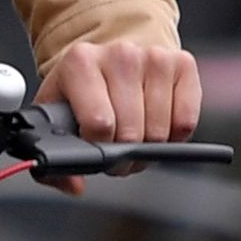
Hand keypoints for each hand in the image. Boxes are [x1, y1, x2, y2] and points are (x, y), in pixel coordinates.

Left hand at [39, 36, 201, 148]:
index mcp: (81, 62)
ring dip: (148, 147)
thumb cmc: (83, 90)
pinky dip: (174, 135)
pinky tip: (158, 125)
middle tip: (116, 149)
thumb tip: (75, 186)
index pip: (98, 124)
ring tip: (135, 137)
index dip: (99, 149)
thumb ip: (55, 162)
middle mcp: (120, 54)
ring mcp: (154, 57)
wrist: (110, 58)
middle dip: (124, 154)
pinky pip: (186, 121)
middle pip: (131, 132)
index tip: (97, 147)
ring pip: (160, 131)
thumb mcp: (55, 118)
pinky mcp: (183, 63)